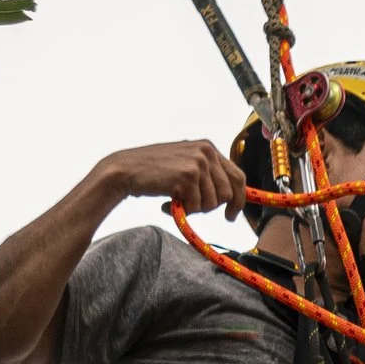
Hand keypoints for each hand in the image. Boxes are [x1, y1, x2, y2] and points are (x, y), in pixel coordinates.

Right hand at [97, 140, 246, 220]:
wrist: (125, 170)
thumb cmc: (154, 172)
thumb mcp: (185, 164)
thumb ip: (207, 174)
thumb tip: (232, 196)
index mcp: (208, 147)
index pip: (238, 177)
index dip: (239, 199)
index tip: (231, 215)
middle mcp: (206, 152)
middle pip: (228, 193)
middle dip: (211, 207)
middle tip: (191, 207)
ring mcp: (198, 163)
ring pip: (213, 202)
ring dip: (194, 209)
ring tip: (176, 201)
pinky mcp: (188, 176)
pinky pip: (197, 206)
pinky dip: (182, 210)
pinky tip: (167, 202)